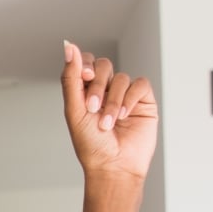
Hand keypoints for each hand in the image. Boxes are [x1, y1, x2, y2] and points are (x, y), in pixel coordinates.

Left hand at [61, 41, 156, 181]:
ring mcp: (125, 95)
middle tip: (93, 108)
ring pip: (122, 78)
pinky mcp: (144, 101)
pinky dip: (130, 98)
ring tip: (108, 123)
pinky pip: (140, 84)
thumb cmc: (91, 144)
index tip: (84, 77)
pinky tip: (124, 116)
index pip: (85, 63)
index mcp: (85, 91)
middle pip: (104, 65)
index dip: (85, 64)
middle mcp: (106, 90)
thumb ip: (71, 77)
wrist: (113, 166)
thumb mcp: (75, 109)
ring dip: (113, 100)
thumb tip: (68, 45)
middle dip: (98, 85)